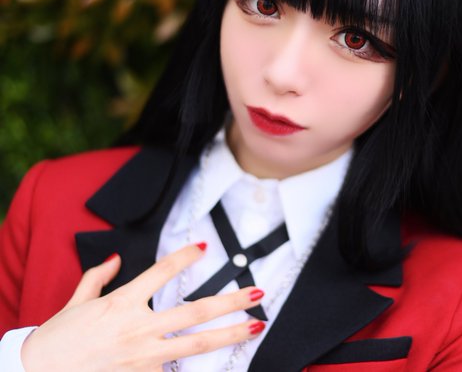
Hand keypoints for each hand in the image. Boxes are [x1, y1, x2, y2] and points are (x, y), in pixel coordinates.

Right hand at [21, 243, 264, 371]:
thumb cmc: (57, 339)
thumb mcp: (77, 301)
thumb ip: (99, 277)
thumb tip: (116, 258)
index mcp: (122, 302)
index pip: (161, 272)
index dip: (185, 257)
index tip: (204, 247)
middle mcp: (138, 327)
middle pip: (195, 311)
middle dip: (231, 301)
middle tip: (257, 292)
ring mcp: (144, 355)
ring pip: (197, 343)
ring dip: (230, 334)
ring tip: (256, 326)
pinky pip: (176, 371)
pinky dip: (197, 367)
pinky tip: (226, 363)